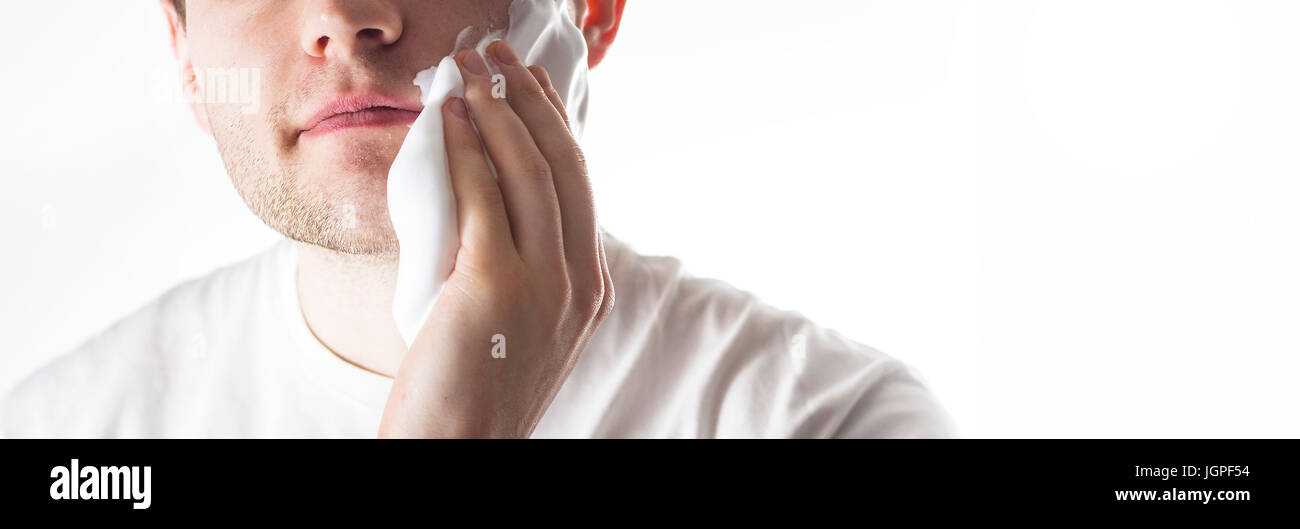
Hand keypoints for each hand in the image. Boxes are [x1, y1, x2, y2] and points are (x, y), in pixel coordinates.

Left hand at [378, 41, 614, 437]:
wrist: (457, 452)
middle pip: (564, 166)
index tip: (528, 83)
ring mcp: (545, 285)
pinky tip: (447, 118)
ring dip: (496, 108)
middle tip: (497, 56)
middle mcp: (580, 282)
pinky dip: (466, 147)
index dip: (554, 123)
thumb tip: (483, 187)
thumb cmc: (471, 389)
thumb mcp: (515, 322)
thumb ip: (519, 263)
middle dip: (529, 99)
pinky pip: (482, 196)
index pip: (579, 185)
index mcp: (591, 289)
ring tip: (468, 70)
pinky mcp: (496, 286)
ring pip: (530, 171)